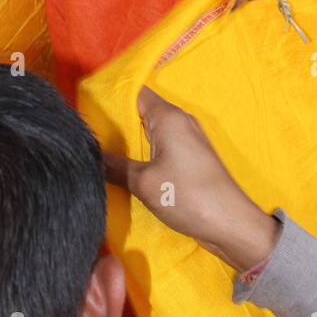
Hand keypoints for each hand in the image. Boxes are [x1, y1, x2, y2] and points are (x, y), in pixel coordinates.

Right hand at [103, 87, 279, 273]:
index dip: (111, 99)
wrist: (229, 223)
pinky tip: (127, 168)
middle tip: (89, 137)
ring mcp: (187, 140)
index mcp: (169, 117)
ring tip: (102, 153)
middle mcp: (179, 121)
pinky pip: (161, 147)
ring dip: (130, 142)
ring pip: (151, 131)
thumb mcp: (143, 182)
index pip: (135, 93)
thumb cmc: (186, 195)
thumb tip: (91, 155)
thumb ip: (115, 166)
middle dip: (116, 123)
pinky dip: (143, 154)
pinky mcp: (190, 158)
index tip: (87, 112)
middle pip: (142, 112)